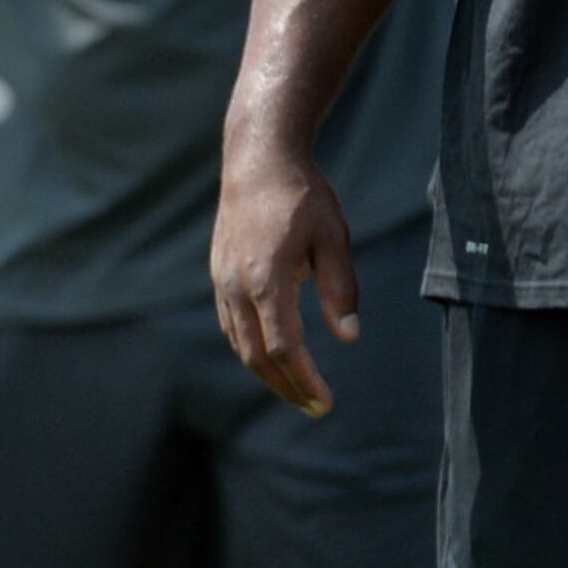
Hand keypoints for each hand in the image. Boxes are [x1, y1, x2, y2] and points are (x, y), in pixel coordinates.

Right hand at [212, 144, 363, 415]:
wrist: (257, 160)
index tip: (327, 402)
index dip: (305, 380)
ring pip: (239, 343)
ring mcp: (222, 280)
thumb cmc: (303, 196)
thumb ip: (341, 290)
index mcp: (267, 279)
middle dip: (285, 386)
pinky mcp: (218, 273)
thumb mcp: (334, 240)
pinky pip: (232, 324)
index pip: (284, 347)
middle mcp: (236, 286)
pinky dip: (251, 347)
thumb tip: (349, 337)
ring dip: (266, 372)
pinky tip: (272, 353)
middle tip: (315, 406)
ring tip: (296, 388)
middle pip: (255, 355)